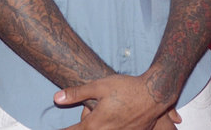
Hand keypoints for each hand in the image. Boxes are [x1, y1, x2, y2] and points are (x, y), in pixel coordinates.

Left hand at [55, 74, 172, 128]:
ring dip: (97, 126)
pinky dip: (111, 127)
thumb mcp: (100, 85)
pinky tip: (117, 117)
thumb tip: (56, 98)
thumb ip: (77, 93)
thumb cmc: (127, 87)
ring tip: (109, 110)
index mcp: (95, 124)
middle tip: (91, 109)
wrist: (154, 94)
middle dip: (84, 123)